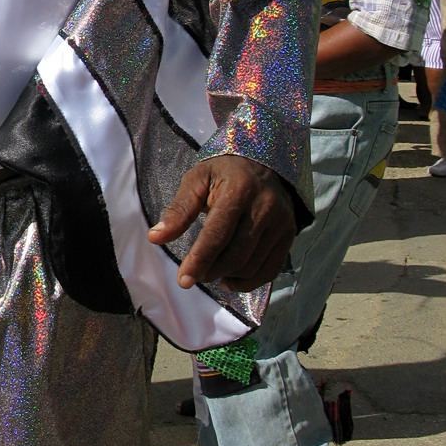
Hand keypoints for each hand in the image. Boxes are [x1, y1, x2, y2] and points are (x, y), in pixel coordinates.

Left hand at [148, 156, 295, 292]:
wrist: (261, 164)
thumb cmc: (222, 173)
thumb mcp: (196, 180)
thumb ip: (178, 210)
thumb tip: (155, 238)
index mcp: (239, 189)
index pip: (218, 233)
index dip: (200, 259)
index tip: (184, 279)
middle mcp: (265, 207)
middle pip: (237, 254)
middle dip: (211, 271)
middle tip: (193, 276)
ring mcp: (282, 222)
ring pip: (252, 265)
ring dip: (227, 276)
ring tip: (209, 272)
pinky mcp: (289, 234)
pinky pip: (270, 269)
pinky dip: (248, 282)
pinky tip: (229, 279)